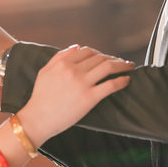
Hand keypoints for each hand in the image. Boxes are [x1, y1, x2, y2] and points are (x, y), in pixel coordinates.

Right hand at [16, 45, 132, 147]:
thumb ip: (59, 57)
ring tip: (129, 67)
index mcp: (63, 63)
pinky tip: (127, 80)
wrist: (38, 119)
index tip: (106, 57)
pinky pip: (110, 85)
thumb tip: (77, 47)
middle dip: (113, 58)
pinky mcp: (89, 98)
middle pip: (100, 58)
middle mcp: (74, 70)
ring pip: (108, 67)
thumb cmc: (40, 97)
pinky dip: (121, 81)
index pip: (87, 51)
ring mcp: (82, 84)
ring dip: (122, 65)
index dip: (99, 53)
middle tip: (121, 62)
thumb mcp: (45, 72)